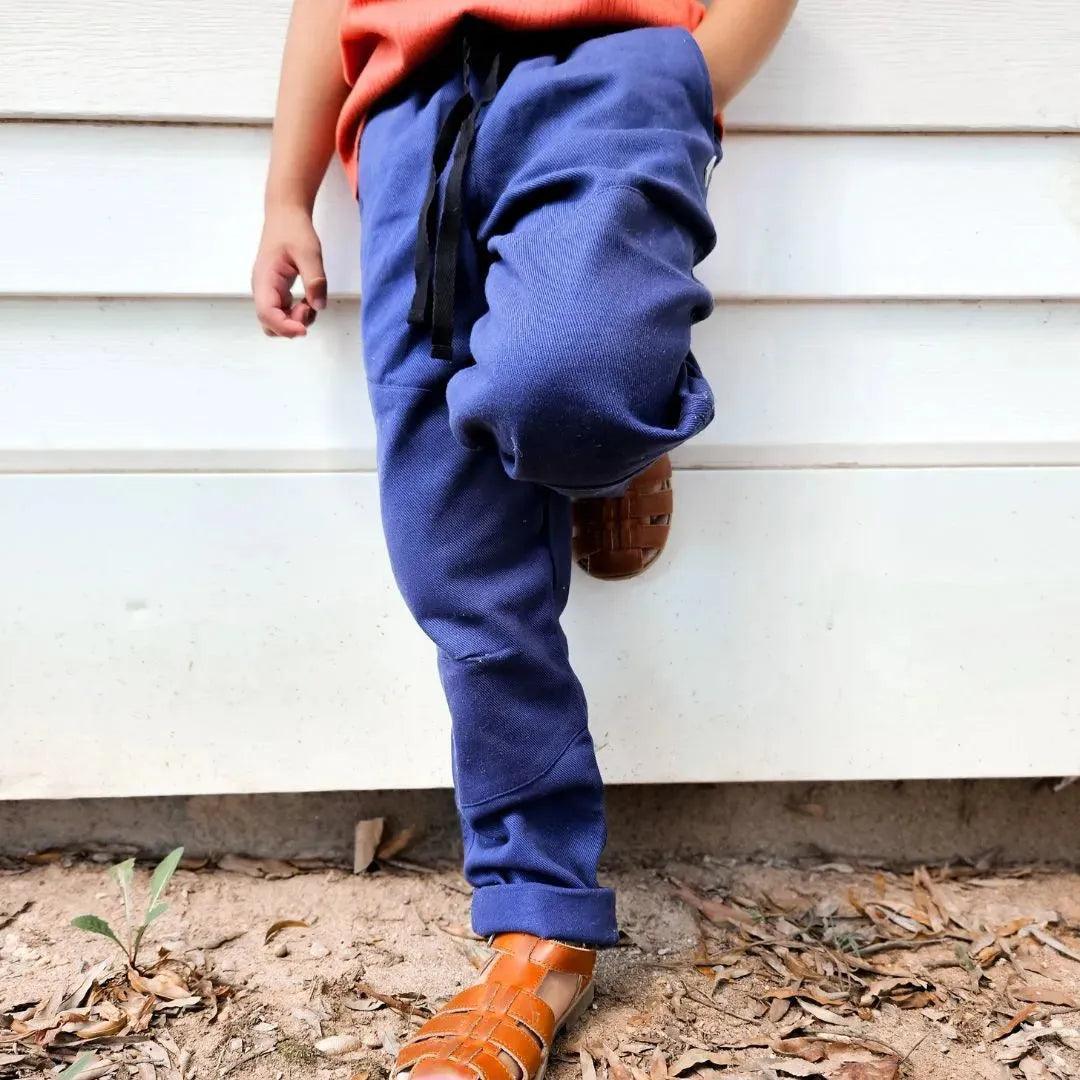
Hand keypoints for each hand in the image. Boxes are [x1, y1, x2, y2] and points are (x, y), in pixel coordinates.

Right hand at [252, 205, 327, 336]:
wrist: (286, 216)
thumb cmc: (293, 230)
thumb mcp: (309, 253)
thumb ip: (315, 280)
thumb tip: (319, 306)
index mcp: (265, 279)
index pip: (267, 313)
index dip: (285, 327)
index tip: (304, 329)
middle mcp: (263, 289)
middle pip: (269, 324)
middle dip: (291, 325)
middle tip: (309, 308)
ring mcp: (269, 292)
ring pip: (277, 320)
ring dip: (296, 320)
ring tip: (311, 301)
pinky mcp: (277, 292)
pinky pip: (285, 312)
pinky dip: (298, 313)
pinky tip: (309, 300)